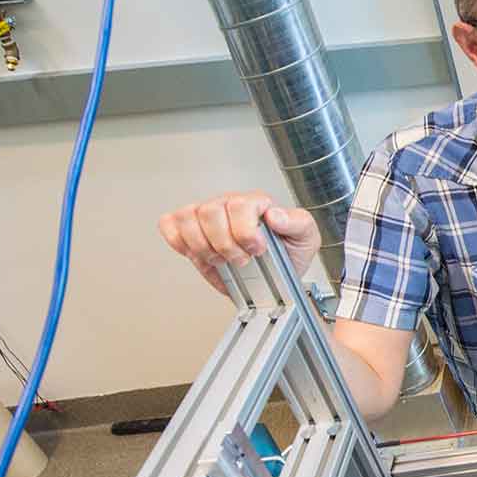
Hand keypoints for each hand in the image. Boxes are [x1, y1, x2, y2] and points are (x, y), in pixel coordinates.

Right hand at [158, 191, 319, 295]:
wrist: (276, 273)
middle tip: (240, 259)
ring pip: (187, 218)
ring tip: (221, 259)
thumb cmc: (288, 252)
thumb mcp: (306, 237)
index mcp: (256, 203)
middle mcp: (229, 205)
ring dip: (203, 246)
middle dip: (224, 244)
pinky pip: (169, 225)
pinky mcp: (190, 229)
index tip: (256, 249)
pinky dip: (178, 241)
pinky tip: (196, 252)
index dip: (244, 232)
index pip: (240, 205)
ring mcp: (207, 215)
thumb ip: (296, 223)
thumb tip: (275, 214)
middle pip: (210, 212)